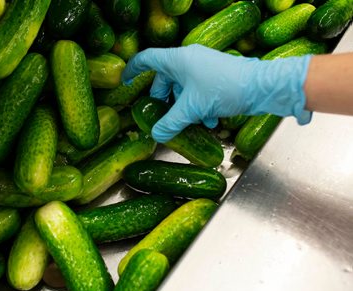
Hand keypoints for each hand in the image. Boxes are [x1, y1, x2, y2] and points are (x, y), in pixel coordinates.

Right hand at [122, 44, 311, 142]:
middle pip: (165, 78)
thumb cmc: (225, 88)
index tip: (125, 82)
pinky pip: (199, 90)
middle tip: (161, 115)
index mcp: (178, 59)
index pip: (147, 59)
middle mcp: (190, 59)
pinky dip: (199, 106)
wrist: (262, 86)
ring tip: (190, 123)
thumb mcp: (192, 109)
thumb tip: (156, 135)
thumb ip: (170, 123)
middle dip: (163, 99)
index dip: (133, 70)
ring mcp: (204, 66)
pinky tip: (209, 122)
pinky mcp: (217, 75)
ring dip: (184, 107)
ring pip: (183, 87)